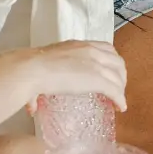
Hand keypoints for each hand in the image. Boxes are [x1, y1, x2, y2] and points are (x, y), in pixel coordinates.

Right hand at [1, 41, 127, 114]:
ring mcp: (96, 64)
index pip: (106, 49)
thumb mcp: (42, 69)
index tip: (110, 75)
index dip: (112, 63)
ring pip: (119, 77)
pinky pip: (116, 91)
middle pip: (118, 62)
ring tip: (118, 101)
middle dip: (120, 76)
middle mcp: (91, 51)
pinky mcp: (97, 79)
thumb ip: (40, 86)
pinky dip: (120, 100)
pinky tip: (120, 108)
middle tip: (117, 90)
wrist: (30, 69)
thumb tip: (30, 107)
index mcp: (79, 45)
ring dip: (121, 89)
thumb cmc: (30, 70)